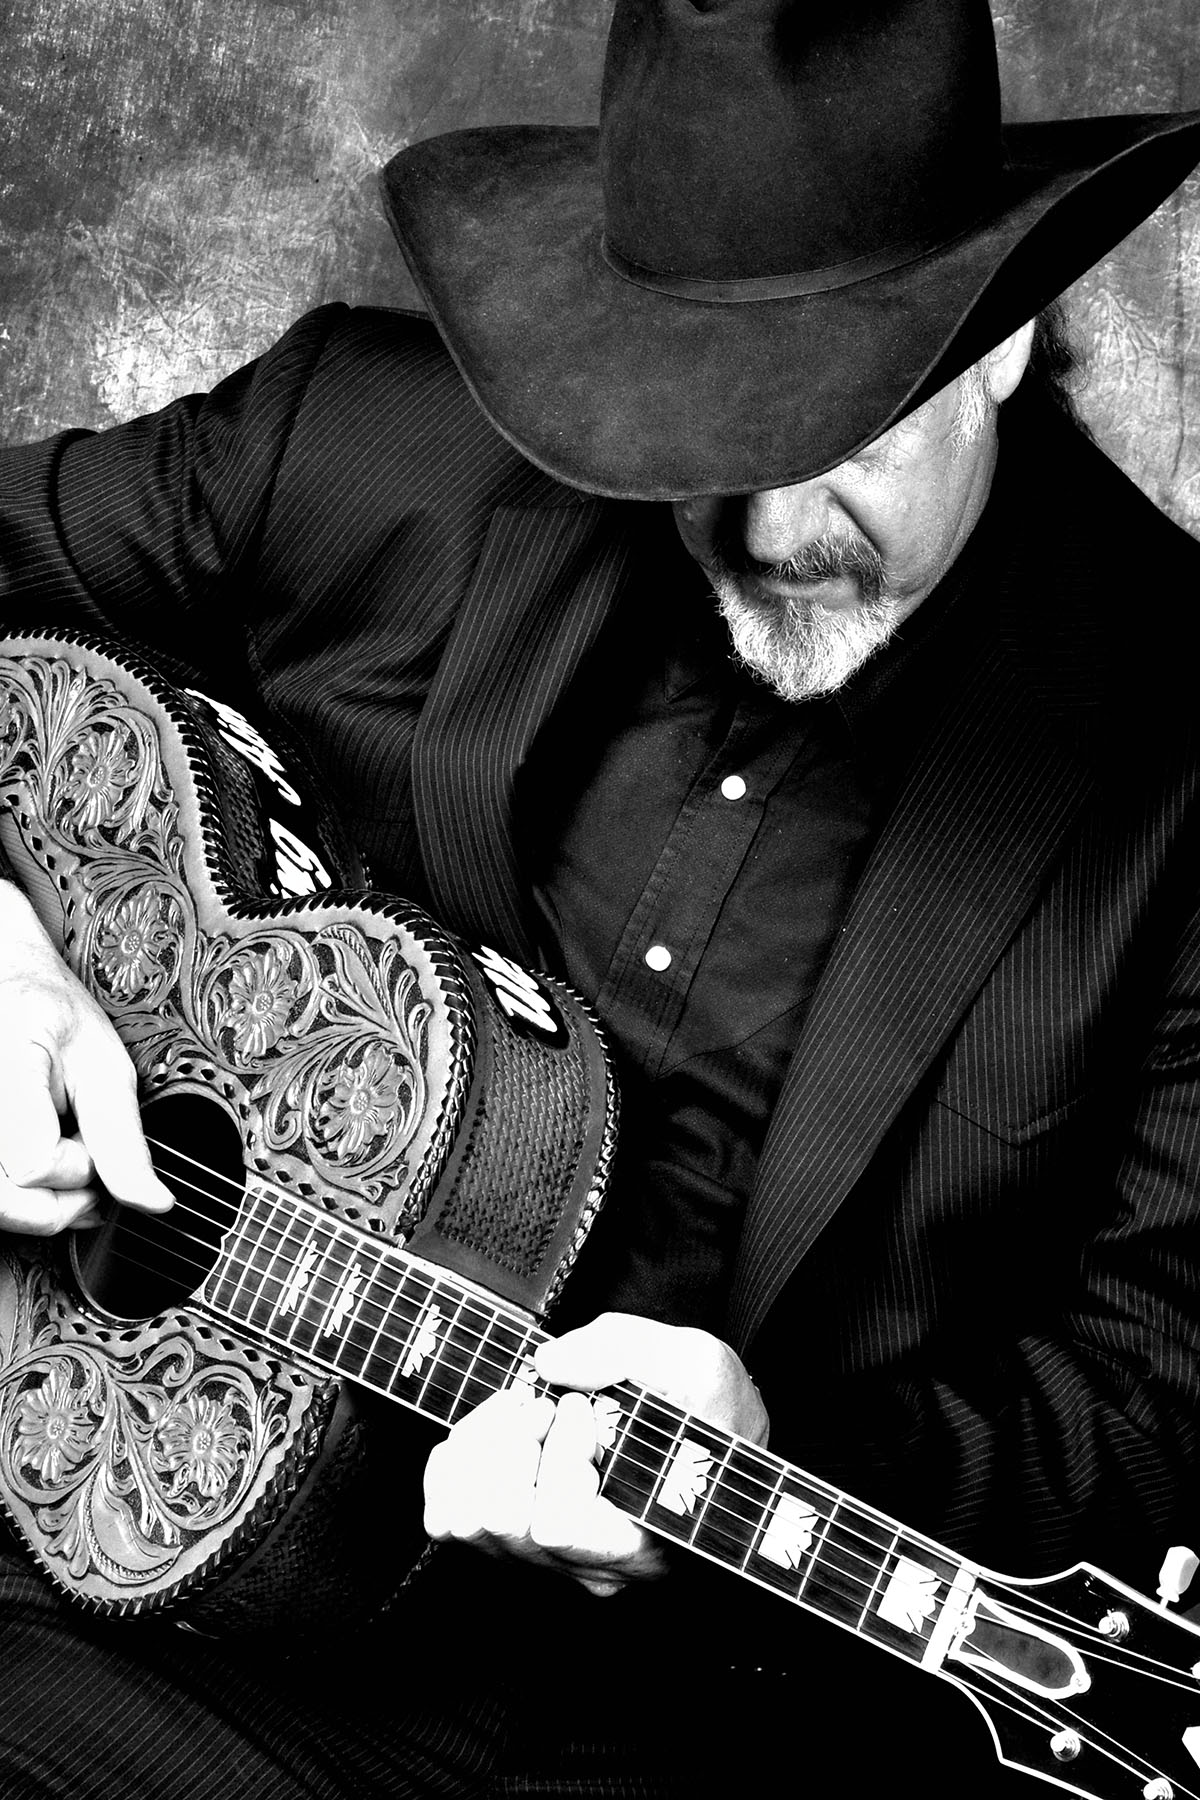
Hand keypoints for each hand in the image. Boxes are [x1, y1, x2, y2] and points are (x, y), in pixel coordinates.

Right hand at [0, 884, 172, 1233]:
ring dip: (38, 1202)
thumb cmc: (49, 1014)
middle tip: (87, 1168)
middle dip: (62, 1201)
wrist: (6, 986)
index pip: (36, 1163)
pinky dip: (19, 1195)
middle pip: (11, 1203)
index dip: (79, 1167)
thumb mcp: (103, 1065)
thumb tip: (152, 1202)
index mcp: (7, 1069)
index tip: (95, 1142)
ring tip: (61, 1161)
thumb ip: (122, 1138)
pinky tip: (38, 1165)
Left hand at [423, 1311, 768, 1597]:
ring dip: (482, 1445)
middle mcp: (588, 1568)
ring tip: (524, 1412)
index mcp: (644, 1541)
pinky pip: (444, 1517)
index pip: (559, 1524)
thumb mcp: (694, 1362)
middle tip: (544, 1404)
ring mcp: (545, 1562)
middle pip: (498, 1522)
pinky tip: (495, 1431)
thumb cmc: (705, 1405)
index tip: (580, 1408)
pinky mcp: (509, 1544)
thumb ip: (625, 1353)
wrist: (703, 1427)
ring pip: (463, 1520)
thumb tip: (549, 1365)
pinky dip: (456, 1462)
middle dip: (510, 1441)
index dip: (557, 1455)